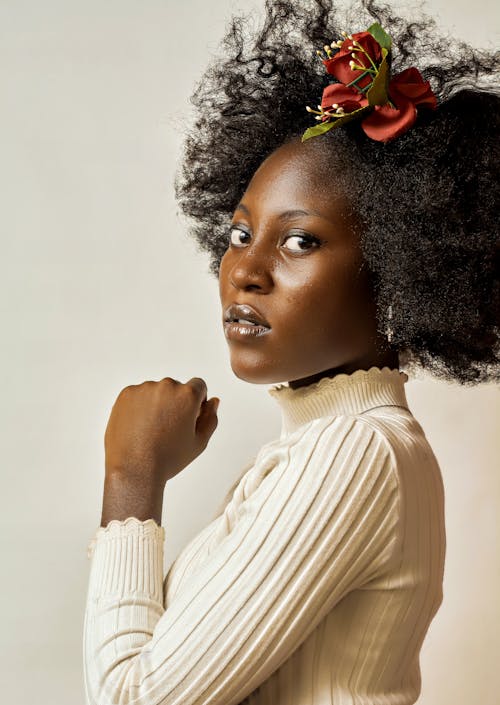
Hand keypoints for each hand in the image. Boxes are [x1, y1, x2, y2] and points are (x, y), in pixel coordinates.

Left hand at [104, 377, 219, 486]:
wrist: (134, 469)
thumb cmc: (167, 459)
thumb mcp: (199, 442)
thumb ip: (210, 418)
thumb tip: (213, 402)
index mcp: (187, 395)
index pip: (198, 385)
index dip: (197, 402)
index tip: (189, 417)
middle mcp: (166, 386)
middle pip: (176, 389)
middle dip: (175, 403)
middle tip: (168, 429)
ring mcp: (144, 389)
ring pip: (156, 392)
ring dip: (157, 404)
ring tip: (151, 431)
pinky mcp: (126, 394)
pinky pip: (138, 396)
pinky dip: (139, 407)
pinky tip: (139, 428)